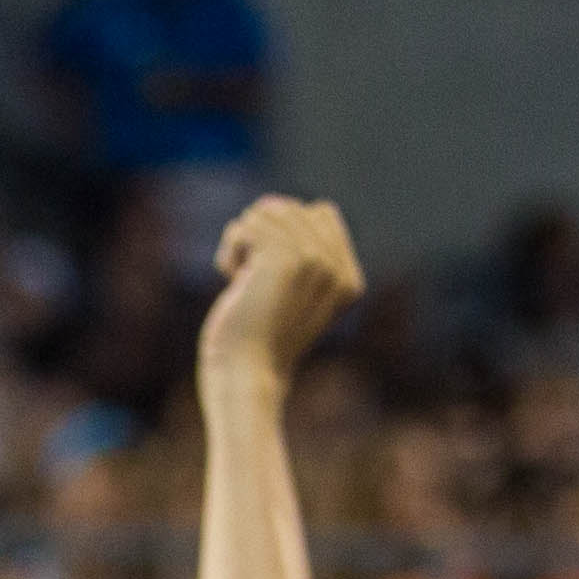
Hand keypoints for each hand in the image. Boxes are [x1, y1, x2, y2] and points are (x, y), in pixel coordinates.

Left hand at [199, 195, 364, 389]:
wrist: (246, 373)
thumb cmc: (258, 339)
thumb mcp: (290, 295)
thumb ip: (302, 253)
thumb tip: (280, 205)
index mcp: (349, 278)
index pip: (321, 213)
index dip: (285, 234)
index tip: (275, 277)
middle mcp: (337, 267)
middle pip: (291, 208)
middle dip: (261, 239)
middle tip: (255, 282)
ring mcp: (314, 260)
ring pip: (266, 213)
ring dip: (243, 245)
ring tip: (245, 281)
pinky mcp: (283, 257)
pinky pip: (245, 226)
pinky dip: (229, 250)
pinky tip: (233, 280)